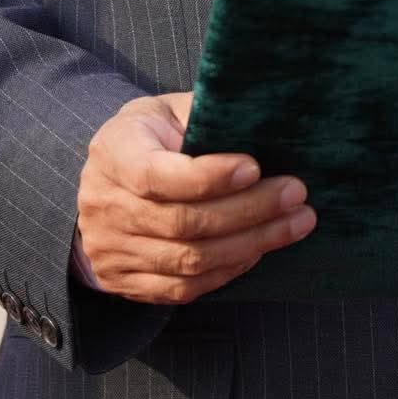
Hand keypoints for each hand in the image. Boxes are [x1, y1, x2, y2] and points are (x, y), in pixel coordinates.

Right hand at [76, 91, 315, 303]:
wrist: (101, 184)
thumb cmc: (148, 136)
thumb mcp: (165, 110)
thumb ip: (201, 115)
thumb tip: (257, 121)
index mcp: (113, 153)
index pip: (157, 175)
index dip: (208, 176)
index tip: (255, 167)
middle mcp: (106, 206)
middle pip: (182, 222)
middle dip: (248, 210)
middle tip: (295, 195)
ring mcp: (112, 250)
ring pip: (188, 260)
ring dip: (250, 243)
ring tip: (295, 223)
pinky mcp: (125, 282)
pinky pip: (183, 288)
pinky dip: (227, 271)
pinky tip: (258, 249)